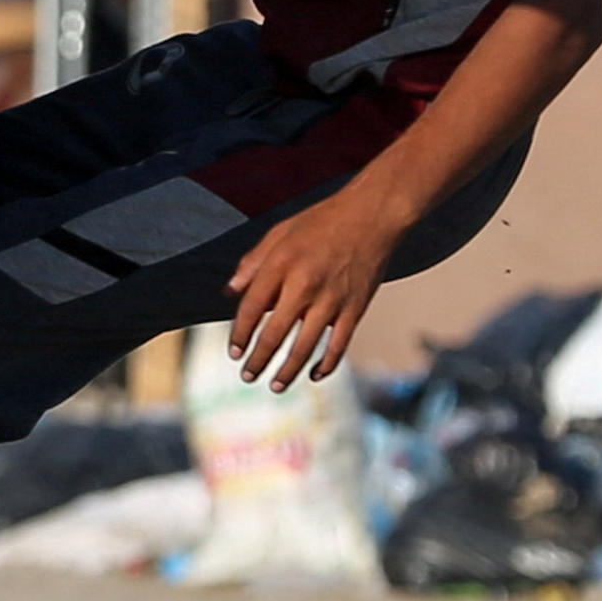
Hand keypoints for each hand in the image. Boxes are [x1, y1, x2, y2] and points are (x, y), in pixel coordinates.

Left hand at [222, 184, 401, 388]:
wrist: (372, 215)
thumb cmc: (322, 221)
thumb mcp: (279, 232)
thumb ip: (252, 263)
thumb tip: (229, 292)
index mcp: (281, 264)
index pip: (251, 308)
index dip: (239, 334)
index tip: (234, 352)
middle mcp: (304, 284)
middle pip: (274, 334)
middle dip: (258, 360)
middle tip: (247, 376)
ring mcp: (332, 299)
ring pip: (305, 347)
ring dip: (287, 370)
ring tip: (275, 386)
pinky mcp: (356, 308)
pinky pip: (339, 345)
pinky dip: (326, 365)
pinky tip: (314, 375)